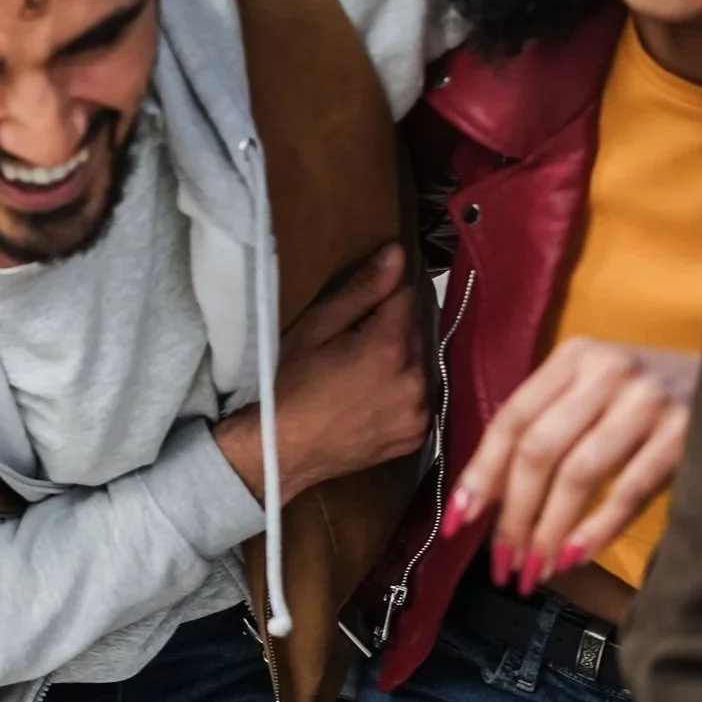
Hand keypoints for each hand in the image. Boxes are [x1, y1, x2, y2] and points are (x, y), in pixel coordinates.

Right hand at [214, 243, 428, 502]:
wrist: (278, 449)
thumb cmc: (286, 383)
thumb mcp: (316, 328)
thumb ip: (363, 289)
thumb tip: (397, 252)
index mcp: (391, 347)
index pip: (407, 297)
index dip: (382, 295)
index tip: (359, 306)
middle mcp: (416, 380)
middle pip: (418, 331)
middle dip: (394, 326)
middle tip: (354, 338)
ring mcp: (420, 412)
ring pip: (422, 364)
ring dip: (402, 358)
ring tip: (361, 368)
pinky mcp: (417, 435)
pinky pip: (420, 396)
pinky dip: (403, 389)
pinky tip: (371, 394)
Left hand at [444, 336, 696, 594]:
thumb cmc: (650, 394)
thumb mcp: (597, 390)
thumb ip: (549, 425)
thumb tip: (491, 494)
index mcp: (574, 358)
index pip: (512, 419)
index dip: (481, 473)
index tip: (459, 519)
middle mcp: (606, 373)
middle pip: (539, 450)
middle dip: (514, 513)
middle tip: (502, 561)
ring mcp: (648, 402)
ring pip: (580, 474)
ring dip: (550, 529)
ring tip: (535, 568)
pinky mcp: (685, 433)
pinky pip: (630, 490)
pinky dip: (598, 528)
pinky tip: (575, 555)